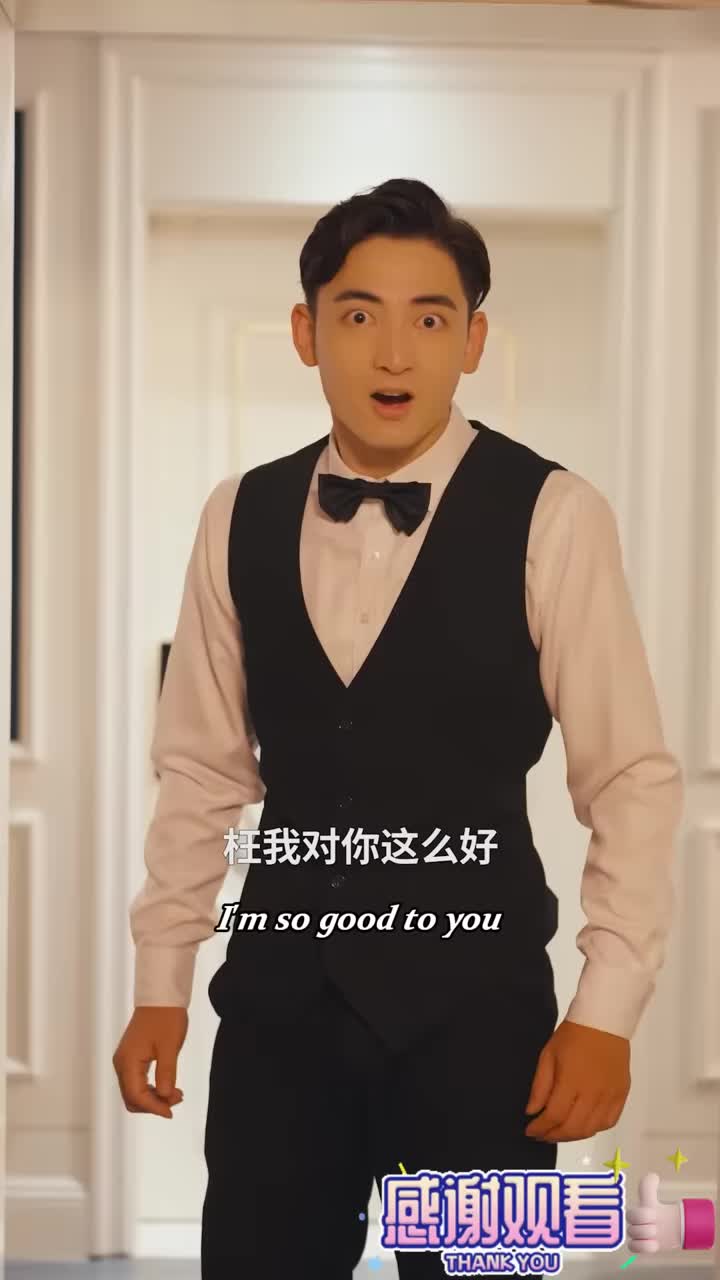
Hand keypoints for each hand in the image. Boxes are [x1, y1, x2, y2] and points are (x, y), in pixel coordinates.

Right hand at [112, 1006, 187, 1117]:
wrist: (161, 997)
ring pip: (134, 1091)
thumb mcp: (169, 1047)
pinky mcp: (131, 1057)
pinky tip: (168, 1086)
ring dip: (153, 1097)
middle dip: (153, 1104)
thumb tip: (165, 1097)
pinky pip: (137, 1081)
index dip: (153, 1108)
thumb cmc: (166, 1018)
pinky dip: (151, 1088)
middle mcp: (122, 1063)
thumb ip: (166, 1073)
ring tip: (176, 1093)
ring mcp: (125, 1060)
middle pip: (132, 1098)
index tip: (171, 1112)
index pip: (136, 1096)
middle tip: (177, 1099)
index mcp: (128, 1061)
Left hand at [524, 1018, 629, 1141]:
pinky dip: (594, 1129)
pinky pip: (609, 1122)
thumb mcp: (548, 1055)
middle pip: (573, 1128)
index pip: (554, 1116)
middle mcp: (593, 1093)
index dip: (540, 1128)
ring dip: (572, 1136)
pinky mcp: (621, 1095)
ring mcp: (610, 1096)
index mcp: (572, 1081)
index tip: (530, 1130)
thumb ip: (540, 1086)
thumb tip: (532, 1111)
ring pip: (591, 1129)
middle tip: (542, 1135)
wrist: (604, 1021)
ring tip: (559, 1132)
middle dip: (553, 1136)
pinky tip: (582, 1125)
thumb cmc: (573, 1035)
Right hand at [626, 1173, 682, 1252]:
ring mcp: (638, 1237)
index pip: (631, 1215)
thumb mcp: (652, 1198)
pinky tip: (654, 1244)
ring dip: (648, 1236)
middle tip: (656, 1225)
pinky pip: (634, 1248)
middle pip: (632, 1229)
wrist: (671, 1227)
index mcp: (635, 1213)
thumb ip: (648, 1185)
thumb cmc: (659, 1211)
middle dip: (647, 1227)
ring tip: (657, 1234)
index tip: (654, 1213)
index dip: (642, 1215)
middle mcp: (634, 1225)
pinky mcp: (642, 1248)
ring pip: (634, 1239)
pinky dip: (645, 1247)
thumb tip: (653, 1175)